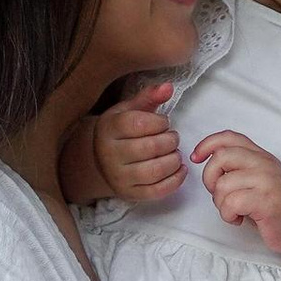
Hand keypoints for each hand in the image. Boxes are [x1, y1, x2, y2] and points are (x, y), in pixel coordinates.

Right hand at [93, 77, 186, 204]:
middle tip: (172, 138)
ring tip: (175, 153)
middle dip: (170, 141)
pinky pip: (157, 191)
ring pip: (154, 171)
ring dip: (174, 160)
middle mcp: (110, 154)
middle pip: (150, 147)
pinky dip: (175, 180)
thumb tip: (168, 87)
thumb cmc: (121, 131)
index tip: (163, 123)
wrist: (101, 161)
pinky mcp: (130, 194)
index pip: (138, 124)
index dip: (160, 122)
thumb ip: (149, 97)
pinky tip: (179, 169)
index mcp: (109, 129)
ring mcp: (119, 177)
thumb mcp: (129, 110)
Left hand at [191, 128, 280, 254]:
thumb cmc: (277, 205)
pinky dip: (228, 215)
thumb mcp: (259, 178)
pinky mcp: (266, 201)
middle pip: (221, 157)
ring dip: (220, 203)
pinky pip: (231, 203)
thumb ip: (239, 167)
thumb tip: (208, 164)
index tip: (197, 158)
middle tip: (219, 194)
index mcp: (260, 156)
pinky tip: (238, 219)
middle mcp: (263, 163)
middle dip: (210, 178)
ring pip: (223, 184)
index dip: (207, 144)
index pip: (229, 137)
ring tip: (232, 211)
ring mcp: (266, 181)